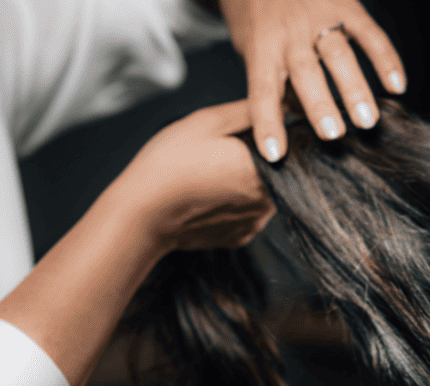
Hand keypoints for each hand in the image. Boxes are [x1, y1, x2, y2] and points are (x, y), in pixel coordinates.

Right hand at [108, 100, 274, 254]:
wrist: (143, 214)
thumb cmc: (170, 164)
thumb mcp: (208, 122)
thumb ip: (248, 112)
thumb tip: (281, 105)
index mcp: (265, 168)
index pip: (285, 148)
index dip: (265, 138)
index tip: (240, 137)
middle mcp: (269, 200)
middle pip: (275, 171)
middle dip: (254, 160)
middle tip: (219, 155)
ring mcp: (256, 221)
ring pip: (262, 193)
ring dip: (245, 183)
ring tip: (212, 175)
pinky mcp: (243, 236)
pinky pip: (247, 213)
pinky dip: (234, 203)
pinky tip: (210, 195)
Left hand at [218, 0, 405, 161]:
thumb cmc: (258, 12)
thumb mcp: (251, 44)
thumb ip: (274, 80)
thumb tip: (291, 123)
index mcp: (261, 45)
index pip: (261, 89)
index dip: (267, 122)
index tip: (275, 154)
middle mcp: (290, 32)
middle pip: (305, 71)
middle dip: (320, 104)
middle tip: (333, 135)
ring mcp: (319, 17)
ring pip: (338, 54)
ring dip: (354, 89)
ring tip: (367, 120)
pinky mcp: (347, 6)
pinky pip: (369, 34)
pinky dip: (385, 60)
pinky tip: (397, 86)